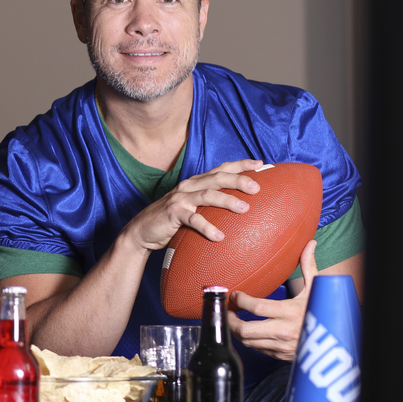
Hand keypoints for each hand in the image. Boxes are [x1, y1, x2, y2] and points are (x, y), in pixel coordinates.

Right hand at [123, 160, 264, 252]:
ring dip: (227, 201)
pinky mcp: (172, 213)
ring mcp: (179, 199)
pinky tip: (219, 236)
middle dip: (238, 181)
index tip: (260, 164)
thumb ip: (210, 204)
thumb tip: (240, 208)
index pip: (220, 169)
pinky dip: (207, 227)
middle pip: (216, 178)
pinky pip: (192, 220)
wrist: (142, 231)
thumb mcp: (192, 207)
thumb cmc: (171, 220)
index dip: (240, 165)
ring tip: (244, 209)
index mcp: (195, 183)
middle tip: (257, 188)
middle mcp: (188, 186)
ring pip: (207, 195)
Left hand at [229, 239, 317, 360]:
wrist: (336, 342)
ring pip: (248, 342)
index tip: (236, 295)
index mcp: (290, 312)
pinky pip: (257, 349)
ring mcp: (281, 346)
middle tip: (228, 311)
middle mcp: (284, 331)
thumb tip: (310, 244)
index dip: (240, 301)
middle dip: (231, 320)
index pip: (256, 307)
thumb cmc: (322, 312)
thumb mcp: (316, 289)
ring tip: (233, 320)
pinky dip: (249, 340)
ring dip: (237, 331)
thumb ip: (309, 266)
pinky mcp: (280, 356)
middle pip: (246, 330)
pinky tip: (248, 331)